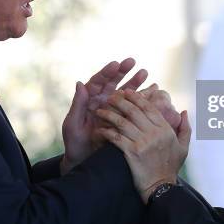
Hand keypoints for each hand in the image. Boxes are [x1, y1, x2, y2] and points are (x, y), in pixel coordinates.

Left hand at [61, 58, 146, 174]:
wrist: (83, 161)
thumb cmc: (75, 143)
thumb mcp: (73, 124)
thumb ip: (78, 104)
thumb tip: (80, 82)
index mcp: (89, 100)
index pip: (98, 82)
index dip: (107, 72)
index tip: (116, 64)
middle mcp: (102, 101)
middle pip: (113, 82)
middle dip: (123, 71)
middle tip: (132, 62)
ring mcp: (113, 109)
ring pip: (124, 92)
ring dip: (134, 82)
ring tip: (145, 73)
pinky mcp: (121, 119)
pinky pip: (131, 107)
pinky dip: (140, 99)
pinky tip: (150, 91)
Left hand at [95, 90, 190, 203]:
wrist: (160, 187)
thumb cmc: (171, 167)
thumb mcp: (183, 147)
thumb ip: (185, 127)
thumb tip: (184, 111)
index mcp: (165, 129)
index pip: (149, 107)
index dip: (137, 97)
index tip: (127, 91)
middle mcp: (154, 133)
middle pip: (134, 111)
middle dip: (120, 101)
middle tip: (110, 97)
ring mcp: (143, 142)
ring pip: (123, 122)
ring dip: (109, 114)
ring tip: (100, 111)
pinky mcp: (132, 153)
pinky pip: (116, 138)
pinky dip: (106, 132)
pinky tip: (99, 129)